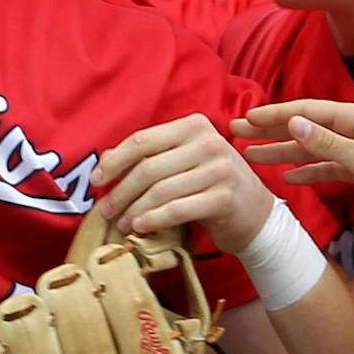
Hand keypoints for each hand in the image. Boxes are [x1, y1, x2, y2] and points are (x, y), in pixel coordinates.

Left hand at [96, 114, 273, 252]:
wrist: (256, 213)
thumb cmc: (211, 184)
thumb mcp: (184, 161)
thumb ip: (151, 156)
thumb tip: (106, 160)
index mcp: (194, 125)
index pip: (143, 140)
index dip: (114, 162)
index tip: (96, 181)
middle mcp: (209, 143)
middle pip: (148, 168)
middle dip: (121, 192)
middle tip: (106, 210)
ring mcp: (219, 170)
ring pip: (160, 191)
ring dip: (134, 210)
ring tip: (121, 223)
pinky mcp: (224, 198)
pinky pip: (176, 210)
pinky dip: (153, 220)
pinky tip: (140, 227)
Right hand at [232, 99, 353, 223]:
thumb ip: (327, 143)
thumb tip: (292, 121)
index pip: (305, 111)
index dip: (273, 115)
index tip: (245, 119)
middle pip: (304, 127)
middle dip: (270, 131)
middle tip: (236, 133)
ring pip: (311, 149)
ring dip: (283, 152)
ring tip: (253, 156)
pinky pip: (326, 168)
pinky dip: (306, 172)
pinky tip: (289, 179)